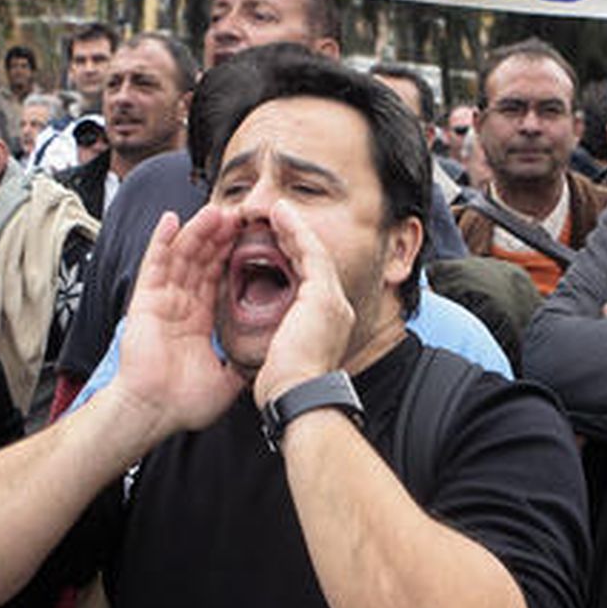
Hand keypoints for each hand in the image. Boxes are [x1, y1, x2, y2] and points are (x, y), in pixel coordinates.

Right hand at [116, 208, 244, 435]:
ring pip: (182, 256)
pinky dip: (161, 241)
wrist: (154, 413)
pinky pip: (154, 264)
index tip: (248, 237)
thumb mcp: (226, 379)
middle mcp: (180, 306)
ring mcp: (162, 301)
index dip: (230, 256)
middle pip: (201, 260)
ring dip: (198, 232)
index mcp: (199, 320)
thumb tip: (264, 359)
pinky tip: (171, 220)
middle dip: (218, 236)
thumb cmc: (183, 403)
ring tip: (216, 211)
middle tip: (237, 214)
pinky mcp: (145, 300)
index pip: (217, 278)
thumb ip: (242, 363)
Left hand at [252, 200, 354, 408]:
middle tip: (277, 218)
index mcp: (326, 323)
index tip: (277, 243)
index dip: (293, 257)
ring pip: (314, 252)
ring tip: (278, 210)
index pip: (310, 280)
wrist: (297, 398)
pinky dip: (295, 230)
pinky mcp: (323, 296)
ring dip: (295, 228)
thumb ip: (282, 338)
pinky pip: (310, 252)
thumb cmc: (286, 388)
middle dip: (295, 239)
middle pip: (315, 262)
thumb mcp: (284, 356)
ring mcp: (333, 301)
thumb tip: (270, 337)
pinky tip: (281, 215)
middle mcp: (336, 308)